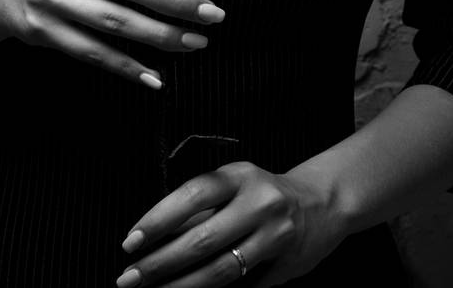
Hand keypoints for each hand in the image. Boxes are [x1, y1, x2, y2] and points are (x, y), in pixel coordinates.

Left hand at [116, 160, 349, 286]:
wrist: (323, 202)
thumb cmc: (264, 193)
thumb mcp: (235, 185)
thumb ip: (203, 207)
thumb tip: (154, 238)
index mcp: (240, 176)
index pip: (192, 195)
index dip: (159, 219)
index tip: (131, 241)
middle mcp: (259, 202)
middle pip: (202, 239)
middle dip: (161, 263)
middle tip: (129, 278)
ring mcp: (275, 236)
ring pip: (221, 270)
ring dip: (182, 287)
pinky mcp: (286, 265)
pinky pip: (245, 287)